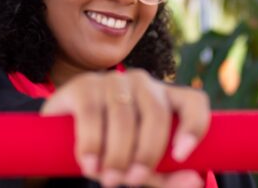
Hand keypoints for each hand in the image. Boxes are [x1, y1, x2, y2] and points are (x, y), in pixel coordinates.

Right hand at [40, 68, 210, 187]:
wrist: (63, 136)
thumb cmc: (113, 150)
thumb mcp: (141, 166)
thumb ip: (166, 176)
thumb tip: (194, 181)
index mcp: (166, 99)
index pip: (194, 102)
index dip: (194, 125)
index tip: (182, 156)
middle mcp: (143, 83)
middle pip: (157, 114)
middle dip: (147, 153)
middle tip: (132, 181)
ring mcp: (113, 80)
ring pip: (124, 116)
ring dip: (117, 153)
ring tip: (108, 178)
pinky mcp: (84, 85)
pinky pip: (92, 114)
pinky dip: (92, 143)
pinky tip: (90, 163)